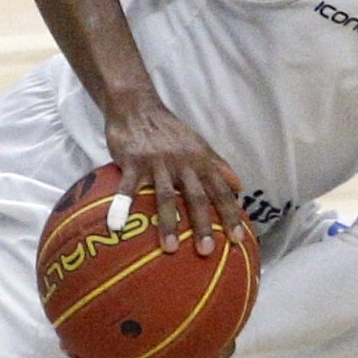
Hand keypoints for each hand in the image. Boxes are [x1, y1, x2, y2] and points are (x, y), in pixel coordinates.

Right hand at [104, 96, 246, 255]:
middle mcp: (182, 163)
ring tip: (170, 248)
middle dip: (202, 225)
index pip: (220, 191)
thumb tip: (240, 187)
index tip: (238, 239)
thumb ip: (218, 165)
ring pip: (165, 195)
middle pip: (195, 197)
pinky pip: (127, 188)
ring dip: (168, 223)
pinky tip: (117, 227)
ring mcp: (157, 163)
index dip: (230, 214)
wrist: (137, 106)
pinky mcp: (132, 162)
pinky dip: (122, 206)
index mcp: (200, 161)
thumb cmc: (169, 130)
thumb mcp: (198, 144)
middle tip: (207, 251)